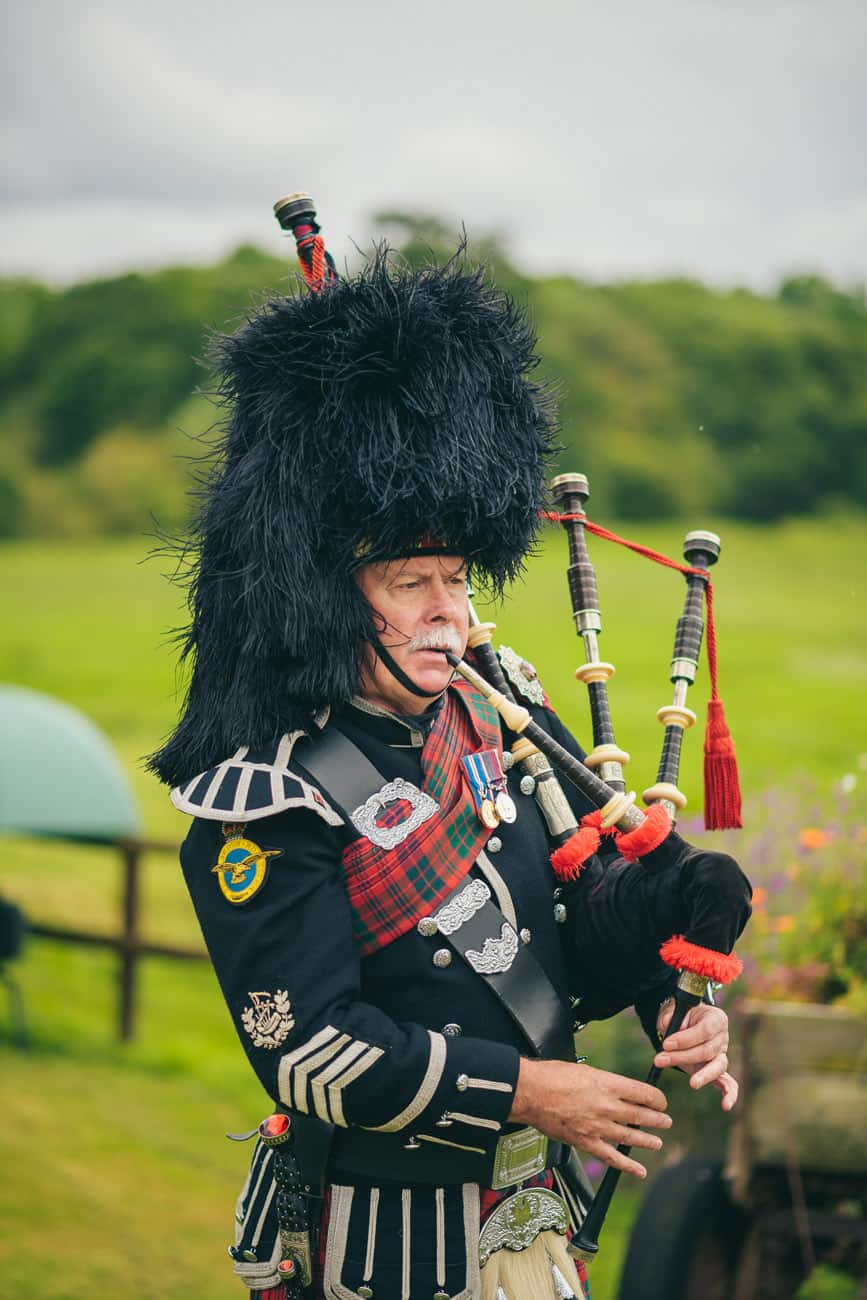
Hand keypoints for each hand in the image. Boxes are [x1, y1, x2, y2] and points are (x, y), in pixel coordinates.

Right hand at [509, 1058, 671, 1178]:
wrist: (530, 1092)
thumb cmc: (552, 1076)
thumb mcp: (585, 1070)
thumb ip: (603, 1083)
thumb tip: (615, 1091)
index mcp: (607, 1084)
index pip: (643, 1093)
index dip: (656, 1099)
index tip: (660, 1102)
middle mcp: (607, 1106)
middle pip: (641, 1115)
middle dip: (657, 1119)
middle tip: (665, 1121)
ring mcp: (597, 1126)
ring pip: (631, 1136)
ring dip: (647, 1140)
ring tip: (657, 1142)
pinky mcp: (586, 1142)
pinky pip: (611, 1157)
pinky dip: (627, 1165)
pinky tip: (638, 1169)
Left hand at [654, 999, 738, 1111]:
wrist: (687, 1023)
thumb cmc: (681, 1017)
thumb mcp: (674, 1011)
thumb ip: (671, 1018)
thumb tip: (668, 1028)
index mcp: (715, 1018)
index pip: (704, 1030)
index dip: (685, 1039)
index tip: (666, 1044)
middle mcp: (723, 1037)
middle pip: (706, 1050)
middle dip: (681, 1057)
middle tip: (659, 1060)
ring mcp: (722, 1054)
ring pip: (717, 1066)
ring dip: (702, 1076)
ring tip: (692, 1083)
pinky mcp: (718, 1070)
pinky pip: (728, 1083)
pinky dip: (729, 1094)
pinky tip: (726, 1105)